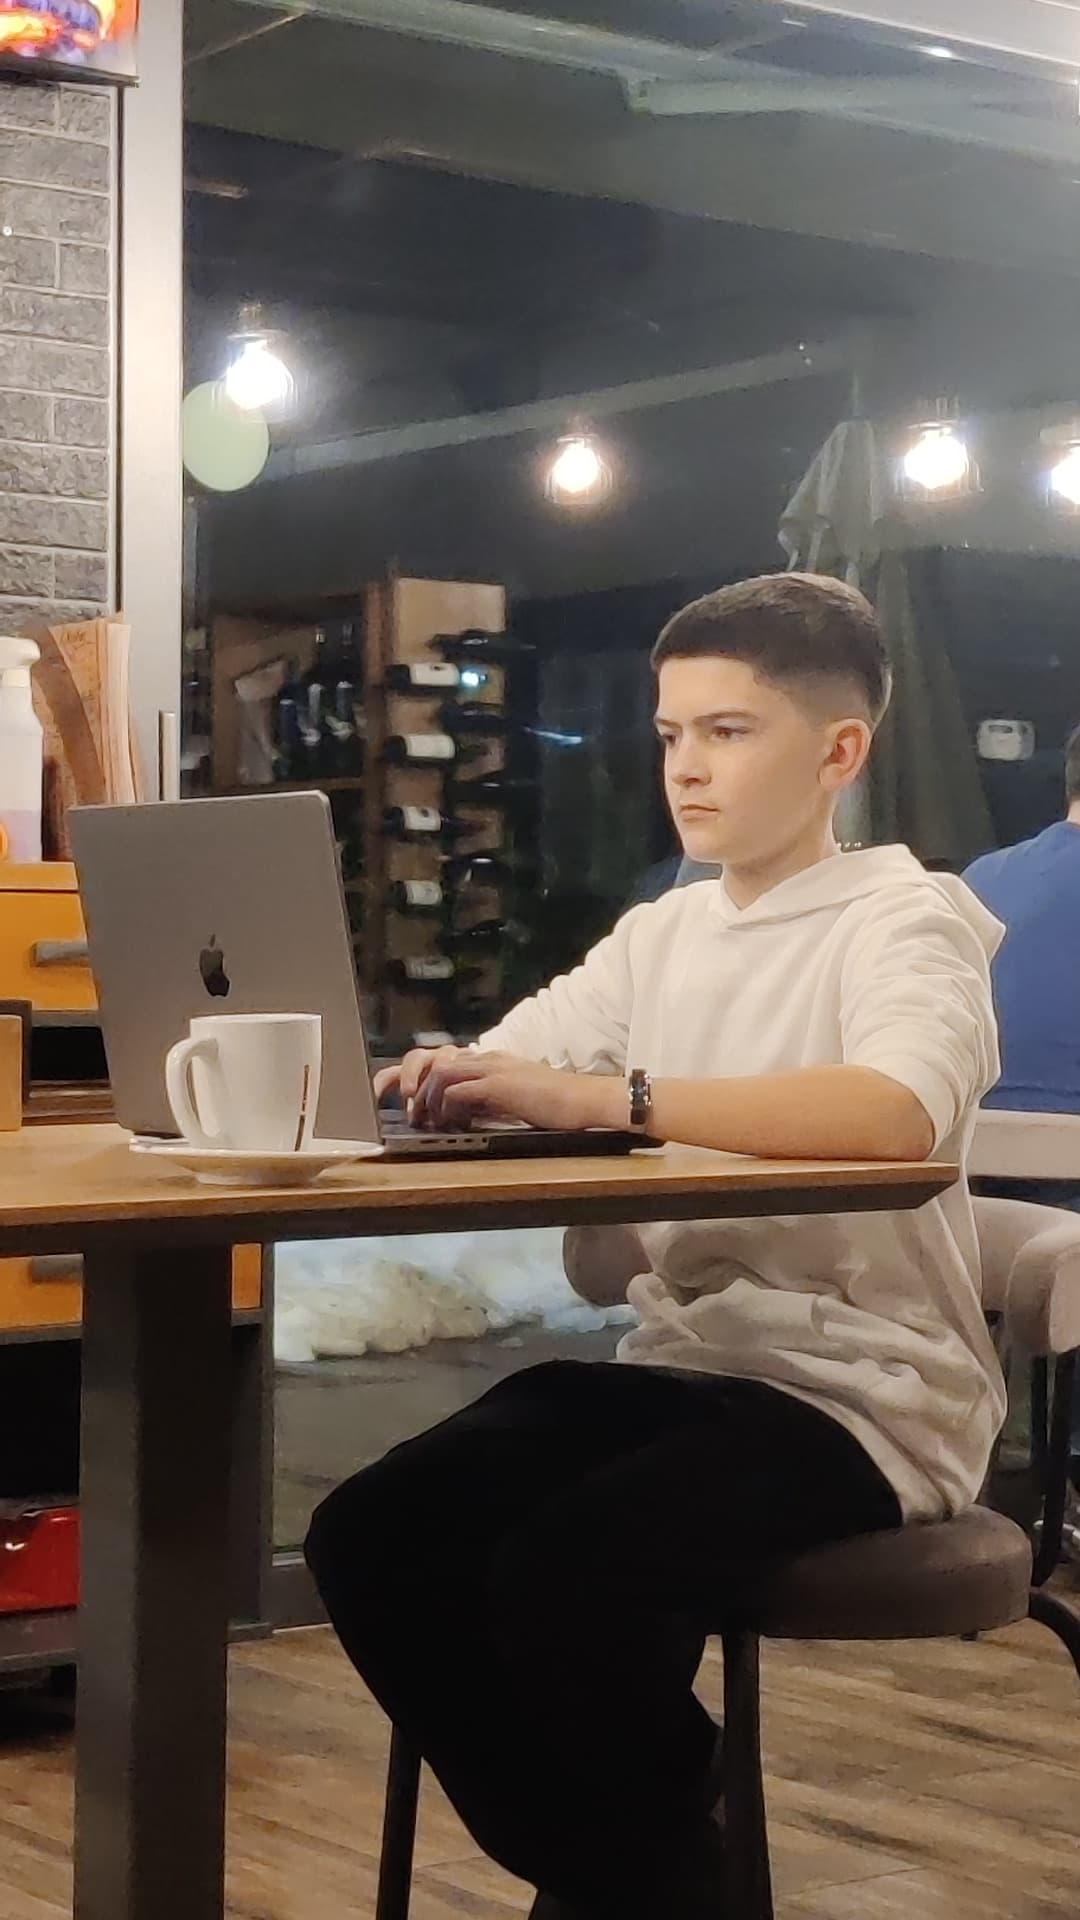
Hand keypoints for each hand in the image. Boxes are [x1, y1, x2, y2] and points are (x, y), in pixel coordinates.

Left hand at [380, 1049, 622, 1132]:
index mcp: (488, 1061)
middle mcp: (486, 1059)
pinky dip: (446, 1107)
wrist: (583, 1102)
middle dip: (410, 1084)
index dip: (410, 1073)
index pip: (440, 1058)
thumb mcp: (511, 1101)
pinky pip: (458, 1090)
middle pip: (431, 1058)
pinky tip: (449, 1123)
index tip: (395, 1094)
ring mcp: (492, 1069)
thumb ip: (485, 1101)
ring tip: (425, 1121)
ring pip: (440, 1073)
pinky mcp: (499, 1084)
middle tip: (409, 1112)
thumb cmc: (554, 1106)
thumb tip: (459, 1115)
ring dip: (426, 1099)